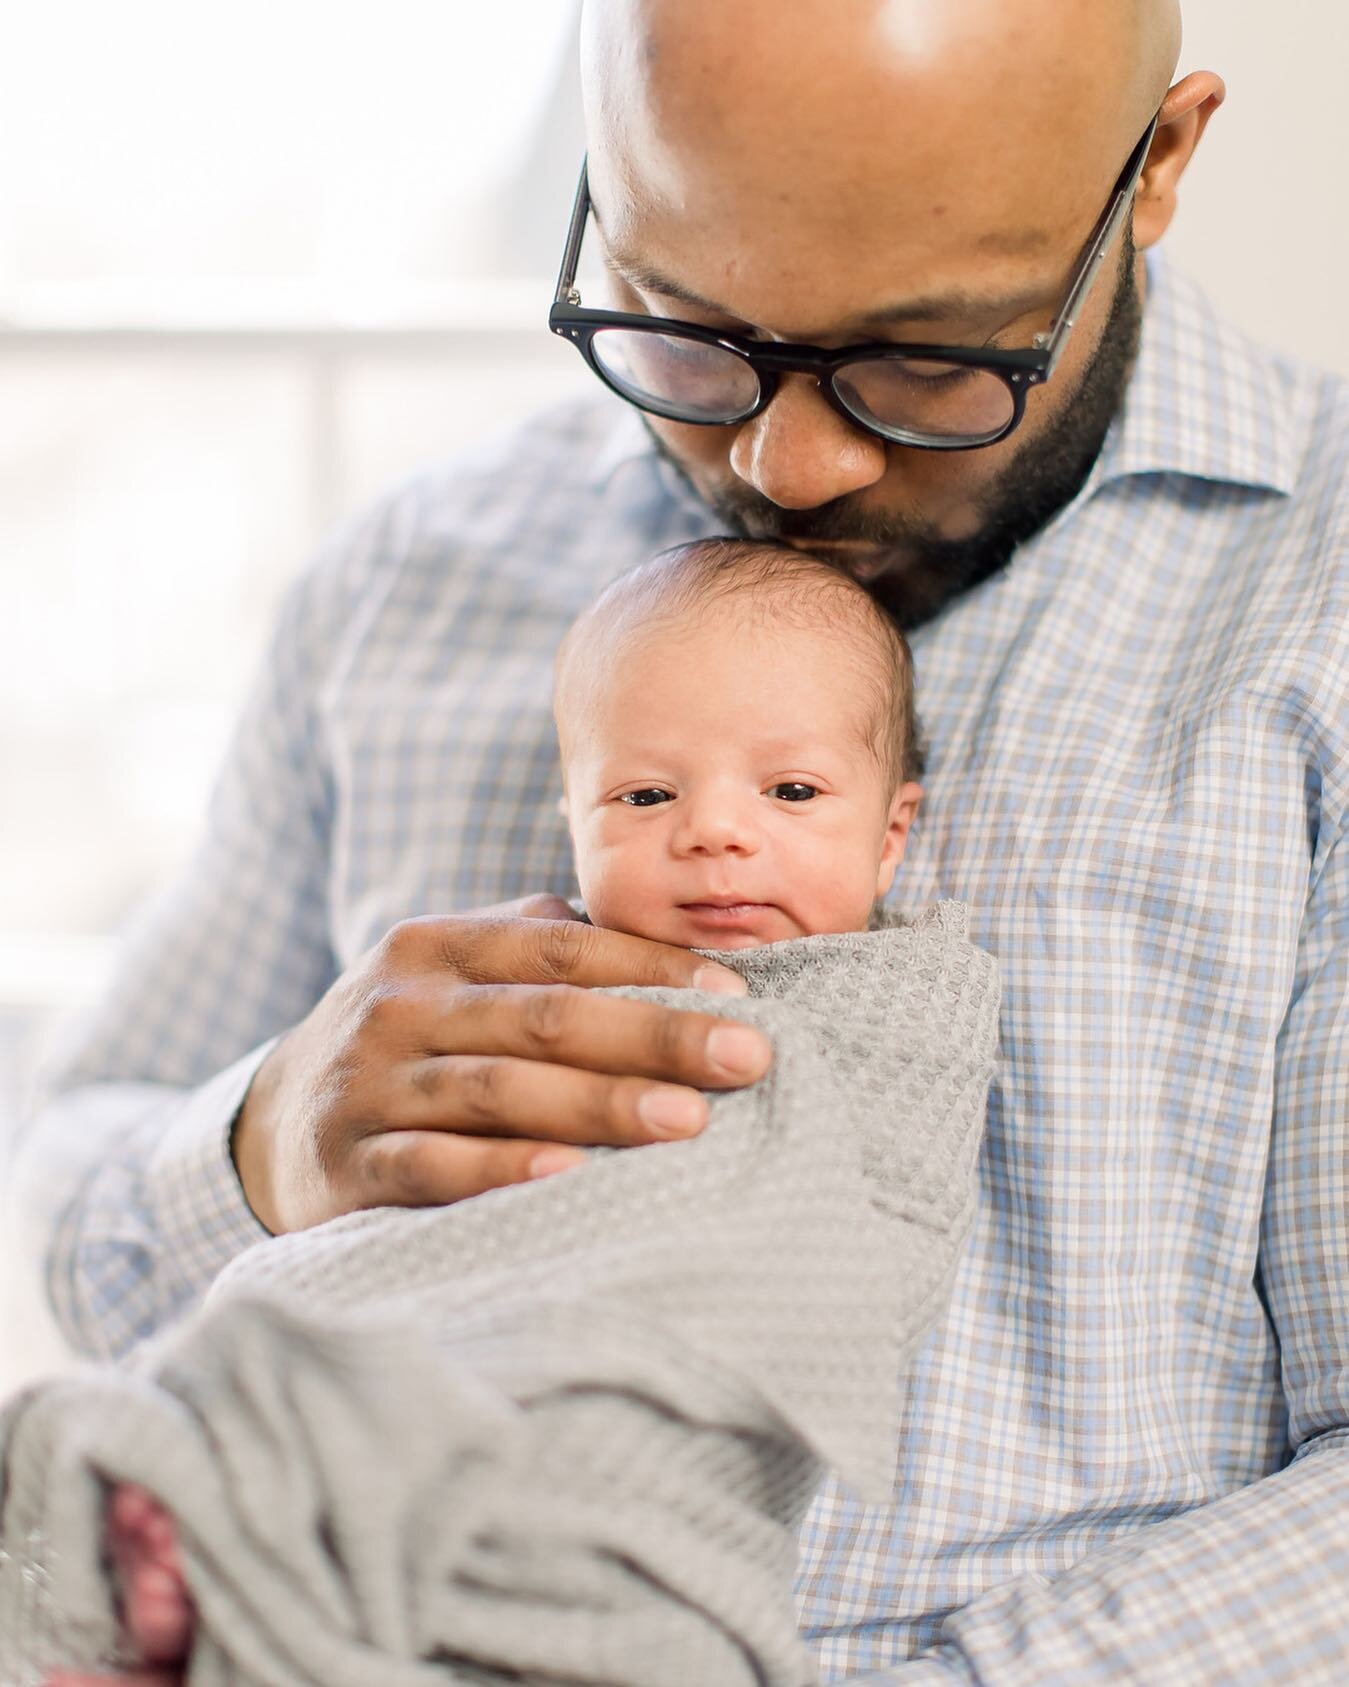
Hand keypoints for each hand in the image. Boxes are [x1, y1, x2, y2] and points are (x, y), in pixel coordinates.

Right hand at [231, 894, 771, 1234]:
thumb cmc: (413, 1039)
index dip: (654, 967)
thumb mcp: (456, 975)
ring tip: (691, 1120)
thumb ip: (543, 951)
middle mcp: (400, 1003)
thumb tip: (680, 958)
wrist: (277, 1122)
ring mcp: (369, 1081)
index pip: (563, 947)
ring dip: (601, 1104)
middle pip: (544, 1015)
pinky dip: (503, 1169)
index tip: (742, 995)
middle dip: (655, 1036)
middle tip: (748, 1057)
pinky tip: (573, 1176)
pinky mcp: (350, 1160)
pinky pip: (434, 1164)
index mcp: (437, 944)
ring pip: (499, 1088)